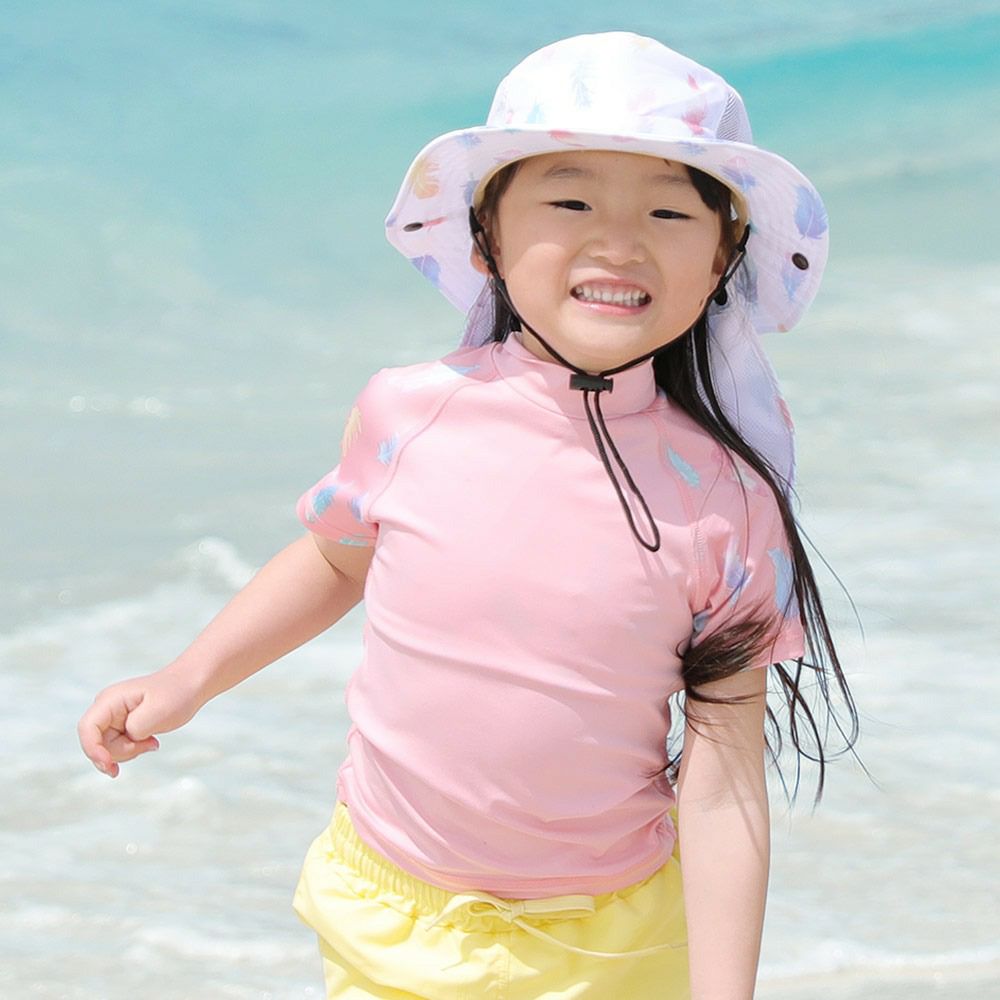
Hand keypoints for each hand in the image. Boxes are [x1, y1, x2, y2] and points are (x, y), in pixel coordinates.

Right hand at [77, 668, 203, 777]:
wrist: (190, 685)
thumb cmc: (176, 694)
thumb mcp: (157, 713)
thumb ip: (134, 729)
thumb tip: (125, 738)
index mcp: (110, 700)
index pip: (87, 728)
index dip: (93, 750)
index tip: (110, 765)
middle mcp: (106, 708)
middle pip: (98, 744)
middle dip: (123, 751)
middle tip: (150, 743)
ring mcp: (112, 718)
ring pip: (108, 749)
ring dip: (131, 751)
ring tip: (153, 740)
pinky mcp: (120, 726)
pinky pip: (118, 748)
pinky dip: (134, 749)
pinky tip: (151, 741)